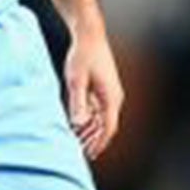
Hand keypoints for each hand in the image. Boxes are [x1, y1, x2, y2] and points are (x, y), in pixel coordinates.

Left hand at [64, 23, 123, 159]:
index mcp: (110, 98)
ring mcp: (110, 92)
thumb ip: (78, 102)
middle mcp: (114, 97)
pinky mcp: (104, 87)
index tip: (90, 155)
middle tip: (80, 153)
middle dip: (94, 140)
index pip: (108, 128)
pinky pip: (99, 109)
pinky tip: (78, 124)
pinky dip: (90, 119)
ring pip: (102, 119)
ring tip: (77, 142)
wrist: (89, 34)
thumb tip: (79, 123)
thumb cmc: (82, 55)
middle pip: (106, 126)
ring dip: (91, 131)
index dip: (99, 144)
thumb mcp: (76, 80)